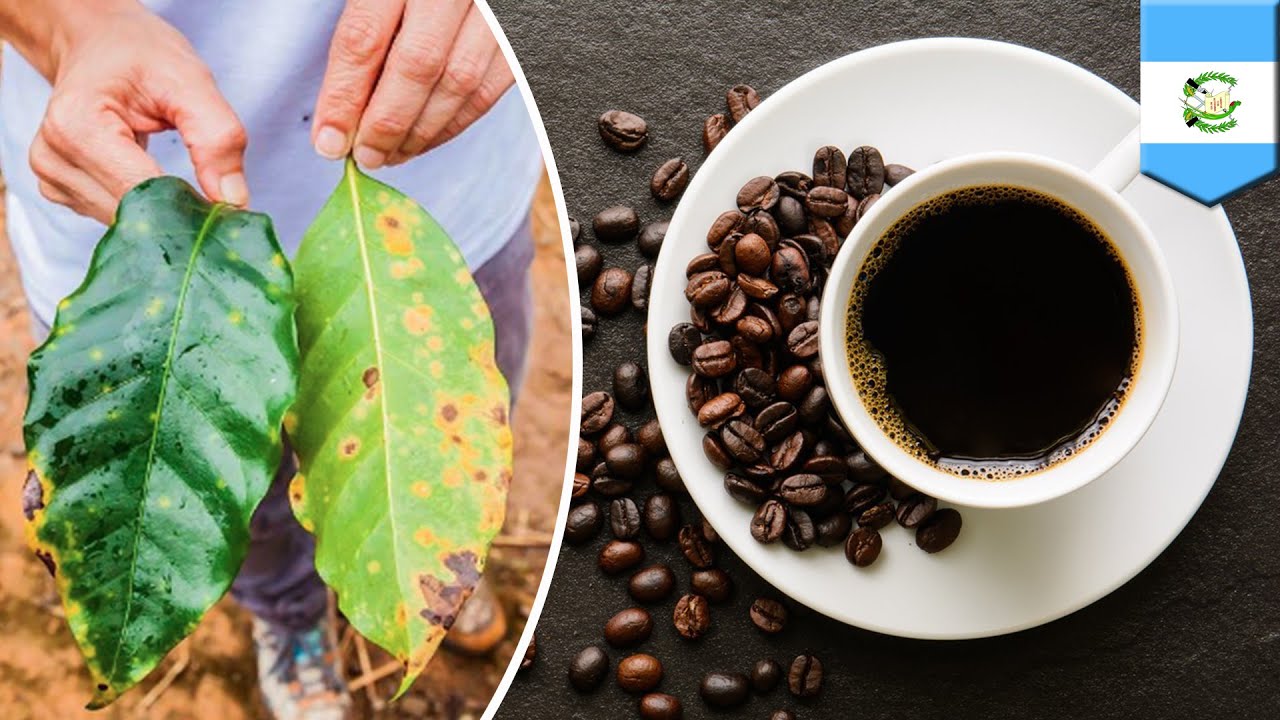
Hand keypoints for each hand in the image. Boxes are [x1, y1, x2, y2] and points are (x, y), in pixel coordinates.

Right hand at [18, 1, 247, 222]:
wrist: (99, 45)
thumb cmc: (140, 55)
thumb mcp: (189, 80)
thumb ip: (217, 137)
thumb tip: (234, 201)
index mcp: (77, 126)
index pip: (140, 193)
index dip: (189, 207)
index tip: (228, 210)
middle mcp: (53, 156)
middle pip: (130, 214)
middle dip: (178, 212)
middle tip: (212, 192)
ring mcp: (52, 177)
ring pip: (124, 223)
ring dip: (161, 213)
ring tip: (180, 179)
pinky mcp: (61, 190)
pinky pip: (113, 217)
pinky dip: (143, 208)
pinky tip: (153, 180)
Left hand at [312, 0, 515, 167]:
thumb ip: (361, 31)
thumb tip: (337, 113)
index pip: (365, 38)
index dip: (344, 96)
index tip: (328, 141)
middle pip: (416, 66)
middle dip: (385, 124)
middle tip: (364, 157)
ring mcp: (493, 14)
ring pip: (458, 85)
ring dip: (420, 132)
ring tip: (391, 155)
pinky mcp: (519, 38)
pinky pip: (488, 91)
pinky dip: (455, 124)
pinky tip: (427, 139)